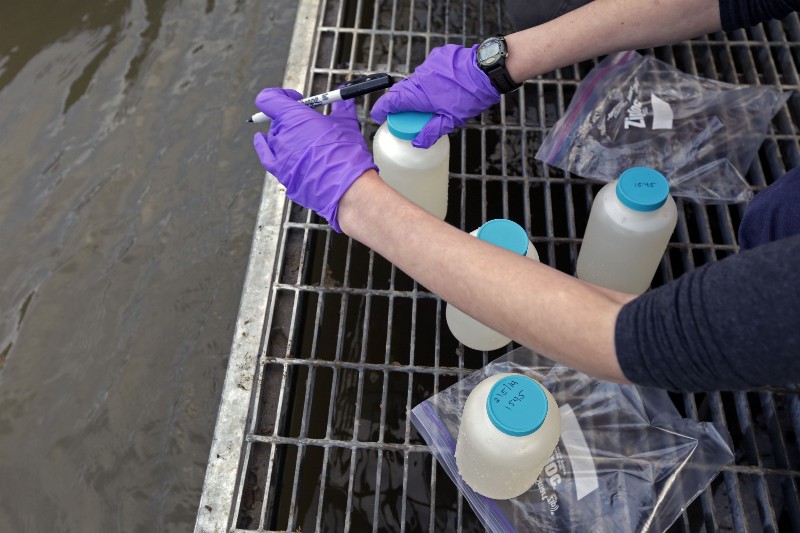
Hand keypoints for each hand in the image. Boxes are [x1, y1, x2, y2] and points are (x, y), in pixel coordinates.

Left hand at [253, 88, 377, 231]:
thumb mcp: (346, 123)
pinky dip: (263, 146)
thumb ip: (342, 106)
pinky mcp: (280, 173)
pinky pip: (266, 156)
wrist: (345, 185)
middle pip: (276, 120)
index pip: (270, 98)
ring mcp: (278, 155)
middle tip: (310, 123)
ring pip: (274, 138)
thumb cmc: (345, 153)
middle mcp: (280, 134)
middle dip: (291, 118)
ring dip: (286, 135)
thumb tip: (345, 97)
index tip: (297, 99)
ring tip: (305, 141)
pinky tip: (260, 141)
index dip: (282, 95)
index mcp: (292, 117)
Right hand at [370, 44, 499, 147]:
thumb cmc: (470, 96)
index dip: (381, 110)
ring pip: (416, 80)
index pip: (390, 102)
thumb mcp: (451, 121)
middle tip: (407, 115)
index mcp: (418, 95)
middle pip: (401, 91)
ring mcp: (428, 64)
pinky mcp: (438, 56)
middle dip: (401, 103)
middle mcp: (419, 78)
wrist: (487, 70)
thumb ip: (431, 132)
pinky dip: (431, 79)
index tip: (379, 117)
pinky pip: (428, 70)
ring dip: (418, 91)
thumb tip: (417, 143)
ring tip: (433, 101)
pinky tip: (444, 85)